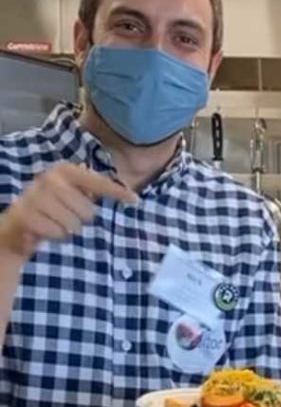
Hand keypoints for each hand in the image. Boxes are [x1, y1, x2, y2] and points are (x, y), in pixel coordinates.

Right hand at [0, 163, 136, 259]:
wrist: (18, 223)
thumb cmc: (54, 207)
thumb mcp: (73, 194)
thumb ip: (94, 190)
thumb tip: (130, 193)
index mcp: (65, 171)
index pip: (98, 182)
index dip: (117, 192)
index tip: (135, 200)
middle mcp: (49, 179)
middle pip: (88, 210)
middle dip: (82, 219)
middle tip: (68, 217)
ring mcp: (34, 196)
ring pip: (73, 224)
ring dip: (68, 229)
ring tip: (56, 223)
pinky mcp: (25, 214)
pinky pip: (56, 232)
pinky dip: (55, 236)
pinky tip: (45, 230)